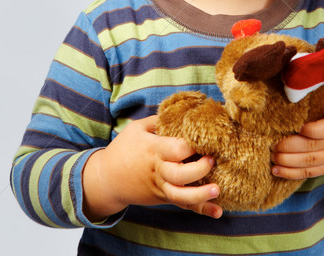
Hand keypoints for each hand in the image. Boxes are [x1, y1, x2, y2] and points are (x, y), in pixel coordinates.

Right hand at [82, 115, 221, 220]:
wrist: (105, 179)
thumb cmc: (123, 149)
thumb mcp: (137, 128)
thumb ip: (158, 120)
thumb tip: (180, 110)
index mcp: (153, 150)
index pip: (176, 149)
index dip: (191, 146)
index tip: (205, 138)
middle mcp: (158, 171)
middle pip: (180, 175)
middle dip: (199, 169)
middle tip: (212, 159)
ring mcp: (160, 187)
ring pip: (181, 195)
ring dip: (201, 195)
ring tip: (217, 190)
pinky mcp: (163, 197)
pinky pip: (183, 205)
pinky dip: (201, 209)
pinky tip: (218, 212)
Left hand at [271, 100, 323, 183]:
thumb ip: (318, 98)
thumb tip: (292, 89)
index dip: (313, 130)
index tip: (297, 127)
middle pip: (314, 146)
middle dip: (291, 147)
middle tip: (274, 145)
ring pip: (310, 162)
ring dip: (288, 161)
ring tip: (273, 157)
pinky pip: (310, 173)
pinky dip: (292, 173)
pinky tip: (276, 171)